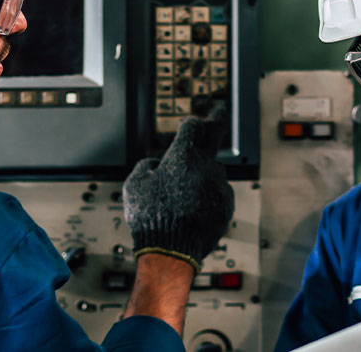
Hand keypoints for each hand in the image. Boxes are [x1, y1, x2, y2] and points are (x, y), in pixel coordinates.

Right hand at [123, 107, 233, 271]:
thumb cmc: (150, 218)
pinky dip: (208, 197)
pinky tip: (193, 211)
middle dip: (216, 119)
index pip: (193, 126)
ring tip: (183, 199)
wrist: (172, 252)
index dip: (190, 124)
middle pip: (213, 136)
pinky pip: (217, 193)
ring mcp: (219, 185)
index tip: (191, 124)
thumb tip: (157, 164)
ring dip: (202, 176)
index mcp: (183, 156)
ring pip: (212, 172)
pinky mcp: (226, 204)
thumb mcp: (134, 186)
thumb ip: (147, 166)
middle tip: (220, 109)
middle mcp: (206, 166)